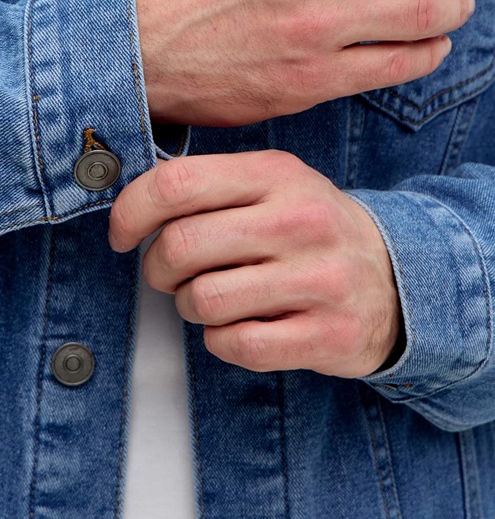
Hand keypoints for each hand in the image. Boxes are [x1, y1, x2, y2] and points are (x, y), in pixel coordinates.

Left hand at [108, 151, 402, 376]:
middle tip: (168, 273)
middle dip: (157, 268)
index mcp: (276, 173)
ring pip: (204, 300)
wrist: (397, 277)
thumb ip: (207, 185)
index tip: (121, 234)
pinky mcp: (327, 334)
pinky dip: (221, 341)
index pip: (177, 183)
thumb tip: (128, 203)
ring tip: (212, 298)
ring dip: (191, 306)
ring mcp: (319, 279)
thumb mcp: (270, 184)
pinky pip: (236, 345)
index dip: (130, 211)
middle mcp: (299, 221)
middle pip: (181, 246)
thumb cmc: (309, 228)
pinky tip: (241, 325)